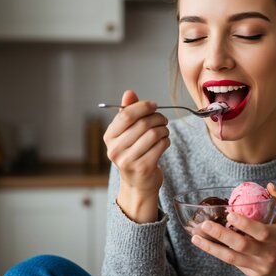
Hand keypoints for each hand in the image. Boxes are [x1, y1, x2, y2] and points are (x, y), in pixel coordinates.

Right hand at [103, 90, 169, 221]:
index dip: (143, 107)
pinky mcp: (143, 168)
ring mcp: (128, 160)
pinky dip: (166, 141)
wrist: (138, 183)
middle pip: (143, 124)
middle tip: (163, 119)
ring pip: (154, 134)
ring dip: (164, 130)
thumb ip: (128, 112)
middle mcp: (115, 149)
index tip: (154, 105)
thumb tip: (129, 93)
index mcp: (109, 137)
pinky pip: (161, 146)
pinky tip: (164, 142)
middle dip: (158, 118)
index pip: (126, 115)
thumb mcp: (127, 132)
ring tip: (164, 131)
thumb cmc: (134, 152)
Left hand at [190, 183, 275, 275]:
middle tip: (204, 224)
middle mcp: (268, 254)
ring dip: (211, 248)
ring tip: (195, 238)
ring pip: (232, 258)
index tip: (229, 213)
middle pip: (241, 246)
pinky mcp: (252, 274)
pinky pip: (234, 263)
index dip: (245, 223)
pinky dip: (219, 253)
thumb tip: (269, 185)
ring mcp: (259, 266)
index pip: (260, 231)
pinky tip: (206, 244)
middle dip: (221, 235)